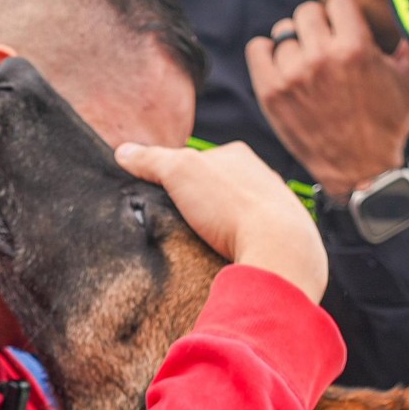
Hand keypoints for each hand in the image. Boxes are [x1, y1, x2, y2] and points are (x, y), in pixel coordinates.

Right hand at [115, 141, 326, 302]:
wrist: (281, 249)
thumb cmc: (231, 206)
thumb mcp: (179, 172)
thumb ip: (151, 160)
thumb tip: (123, 152)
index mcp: (239, 155)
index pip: (198, 160)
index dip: (176, 178)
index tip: (163, 198)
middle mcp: (263, 177)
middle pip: (219, 188)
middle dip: (201, 204)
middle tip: (181, 224)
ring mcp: (277, 208)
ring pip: (239, 214)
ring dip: (222, 228)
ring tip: (202, 245)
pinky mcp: (285, 238)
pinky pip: (254, 239)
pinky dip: (240, 246)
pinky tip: (227, 257)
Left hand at [246, 0, 408, 198]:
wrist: (359, 171)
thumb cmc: (388, 125)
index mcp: (356, 49)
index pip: (338, 3)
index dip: (344, 17)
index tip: (346, 32)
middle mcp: (321, 58)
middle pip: (307, 13)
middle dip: (319, 26)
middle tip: (325, 47)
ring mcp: (293, 76)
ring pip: (283, 32)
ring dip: (295, 44)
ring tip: (307, 64)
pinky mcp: (271, 92)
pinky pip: (257, 49)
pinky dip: (266, 52)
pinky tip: (281, 64)